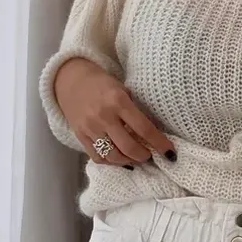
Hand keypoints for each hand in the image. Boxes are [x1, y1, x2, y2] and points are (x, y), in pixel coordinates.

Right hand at [55, 57, 175, 166]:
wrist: (70, 79)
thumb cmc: (103, 84)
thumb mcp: (122, 90)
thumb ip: (135, 110)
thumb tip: (155, 133)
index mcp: (118, 101)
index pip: (144, 129)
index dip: (160, 144)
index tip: (170, 153)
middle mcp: (104, 116)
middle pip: (129, 148)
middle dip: (144, 156)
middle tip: (150, 155)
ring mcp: (91, 128)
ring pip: (114, 156)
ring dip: (130, 161)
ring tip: (136, 158)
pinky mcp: (81, 136)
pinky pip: (99, 158)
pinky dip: (112, 162)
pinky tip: (120, 159)